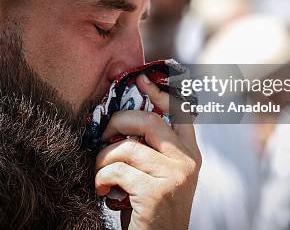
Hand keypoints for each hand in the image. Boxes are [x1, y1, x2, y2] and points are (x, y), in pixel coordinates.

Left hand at [95, 74, 201, 229]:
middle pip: (149, 121)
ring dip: (102, 160)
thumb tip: (121, 122)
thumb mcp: (160, 178)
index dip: (161, 92)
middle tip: (102, 135)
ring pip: (126, 147)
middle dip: (118, 121)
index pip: (181, 112)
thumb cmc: (151, 211)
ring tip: (99, 174)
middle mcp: (187, 162)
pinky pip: (117, 170)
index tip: (141, 79)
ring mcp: (174, 177)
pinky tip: (102, 191)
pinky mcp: (156, 193)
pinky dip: (101, 178)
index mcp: (190, 155)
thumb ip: (152, 151)